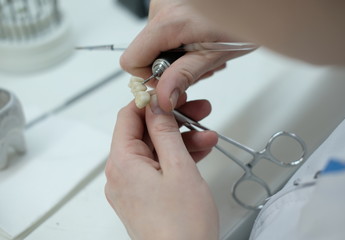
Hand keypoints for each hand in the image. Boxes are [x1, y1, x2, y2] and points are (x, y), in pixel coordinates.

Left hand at [105, 95, 218, 239]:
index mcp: (122, 163)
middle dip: (173, 122)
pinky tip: (199, 152)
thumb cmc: (182, 227)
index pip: (128, 117)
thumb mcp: (179, 167)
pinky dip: (177, 159)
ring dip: (180, 141)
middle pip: (144, 133)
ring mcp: (132, 186)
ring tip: (207, 135)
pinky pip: (158, 167)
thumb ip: (165, 132)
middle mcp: (121, 174)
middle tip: (196, 112)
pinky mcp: (143, 195)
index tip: (168, 93)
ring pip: (155, 150)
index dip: (148, 101)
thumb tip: (156, 107)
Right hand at [120, 0, 253, 111]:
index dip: (149, 77)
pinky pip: (165, 31)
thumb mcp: (213, 56)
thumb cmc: (243, 23)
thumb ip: (184, 77)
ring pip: (156, 43)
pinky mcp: (171, 3)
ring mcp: (165, 3)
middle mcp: (161, 7)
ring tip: (202, 49)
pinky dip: (180, 41)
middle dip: (169, 66)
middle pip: (145, 52)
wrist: (255, 4)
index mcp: (169, 22)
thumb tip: (163, 98)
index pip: (131, 60)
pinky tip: (199, 39)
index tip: (169, 82)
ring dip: (177, 54)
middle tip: (197, 64)